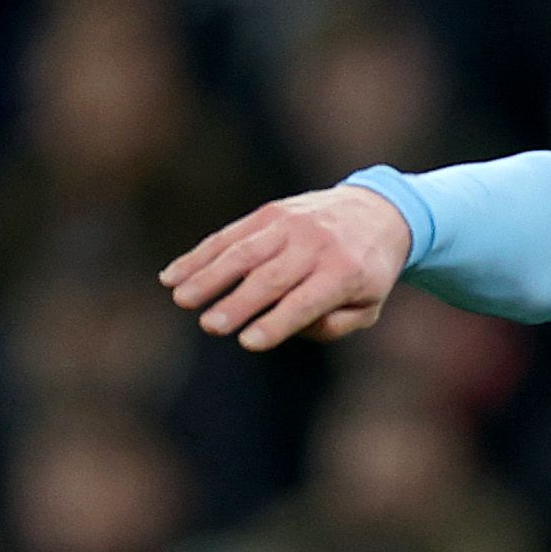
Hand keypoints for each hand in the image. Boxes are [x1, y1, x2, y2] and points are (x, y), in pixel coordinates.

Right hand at [161, 185, 412, 349]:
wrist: (377, 210)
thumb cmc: (367, 270)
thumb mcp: (369, 304)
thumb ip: (336, 324)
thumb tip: (295, 328)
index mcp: (344, 273)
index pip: (306, 301)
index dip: (277, 322)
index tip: (248, 342)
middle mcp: (317, 245)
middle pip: (271, 277)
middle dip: (239, 302)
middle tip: (211, 326)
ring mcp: (291, 225)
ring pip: (244, 252)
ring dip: (209, 276)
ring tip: (181, 299)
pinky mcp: (271, 213)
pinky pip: (231, 235)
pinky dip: (200, 255)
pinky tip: (172, 275)